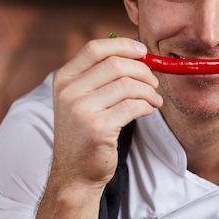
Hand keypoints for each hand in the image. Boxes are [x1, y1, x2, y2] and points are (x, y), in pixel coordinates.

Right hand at [49, 37, 162, 189]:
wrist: (75, 172)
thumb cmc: (84, 133)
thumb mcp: (80, 100)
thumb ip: (98, 76)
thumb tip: (135, 52)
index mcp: (64, 79)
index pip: (95, 48)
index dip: (123, 45)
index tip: (143, 52)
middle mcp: (69, 92)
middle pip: (115, 65)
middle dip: (142, 70)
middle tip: (154, 81)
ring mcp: (81, 110)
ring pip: (127, 85)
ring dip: (149, 90)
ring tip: (155, 99)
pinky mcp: (98, 128)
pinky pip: (132, 106)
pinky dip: (146, 105)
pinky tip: (148, 110)